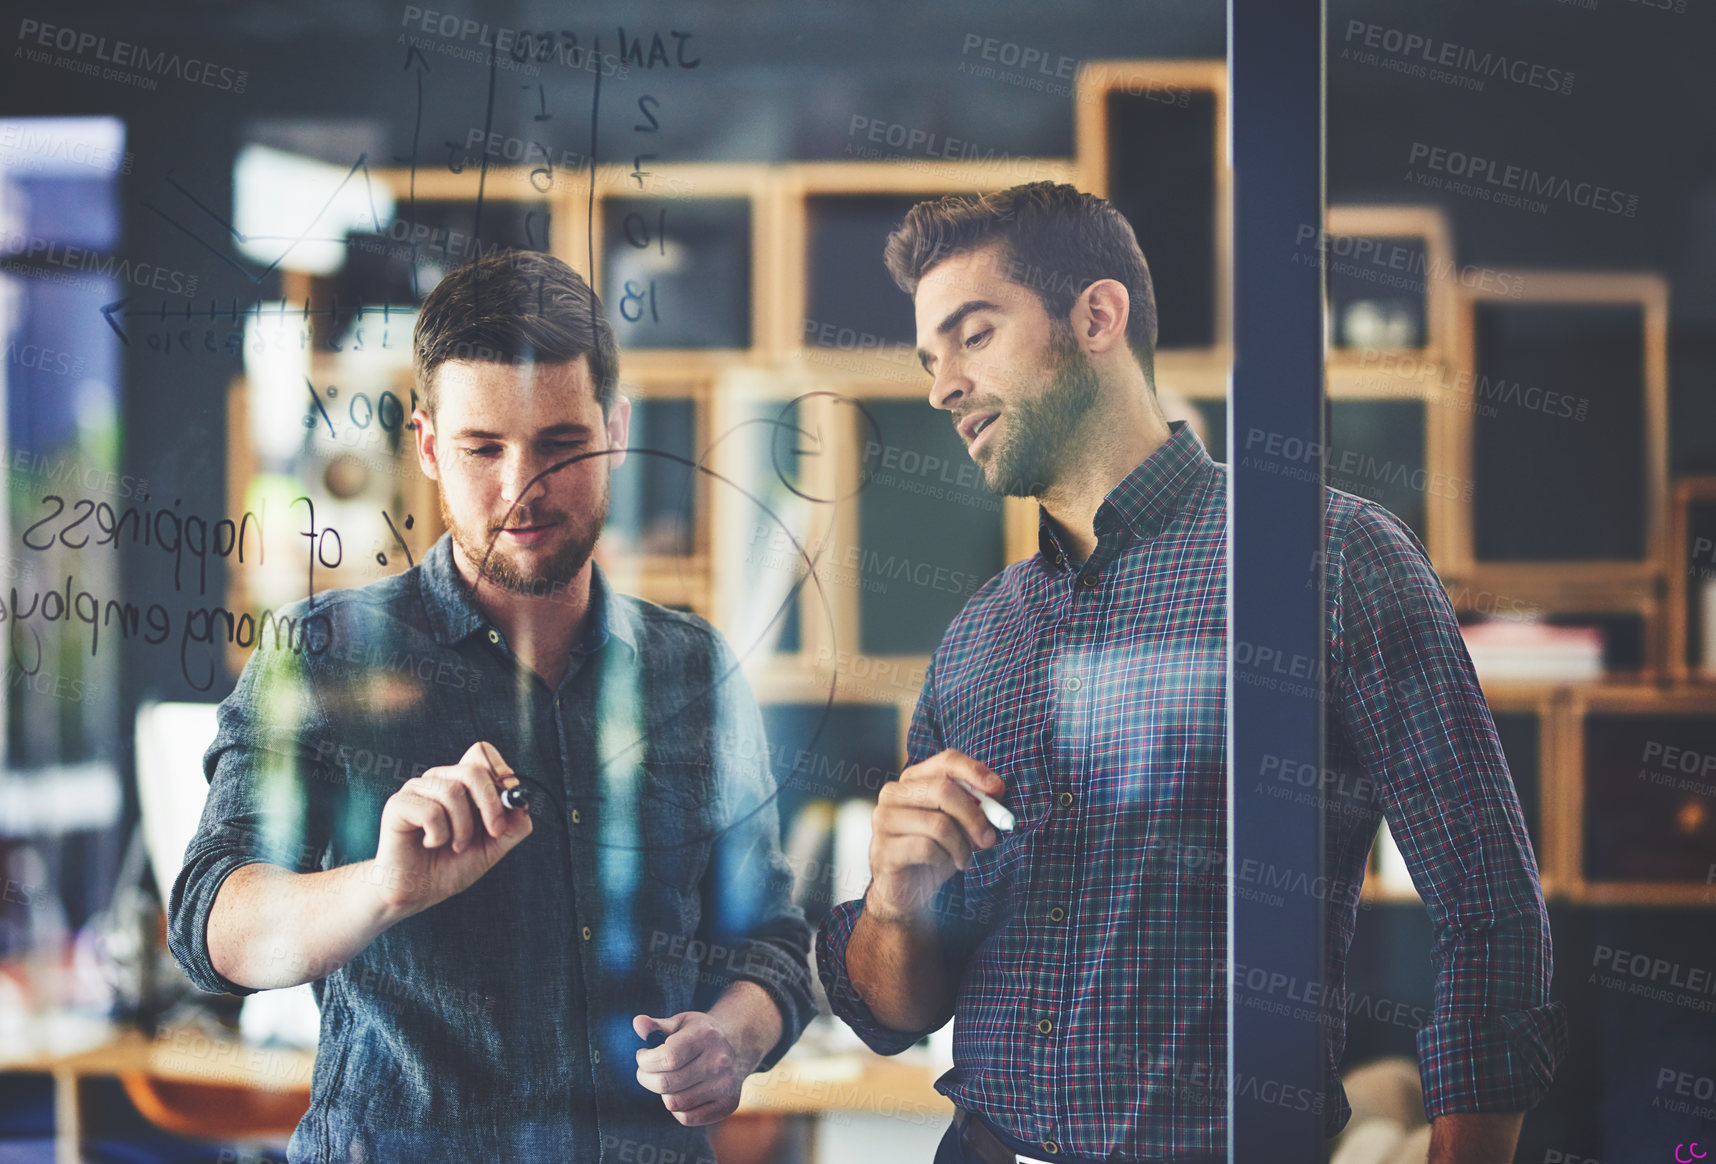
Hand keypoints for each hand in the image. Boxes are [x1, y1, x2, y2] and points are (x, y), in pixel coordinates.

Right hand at [369, 741, 531, 918]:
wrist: (417, 892)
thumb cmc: (451, 866)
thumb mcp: (492, 848)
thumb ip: (512, 827)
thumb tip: (523, 804)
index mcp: (461, 782)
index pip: (482, 753)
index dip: (501, 772)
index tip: (511, 802)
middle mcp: (438, 780)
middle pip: (472, 770)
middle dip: (491, 804)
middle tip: (495, 832)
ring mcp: (416, 790)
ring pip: (453, 792)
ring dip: (463, 829)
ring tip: (456, 846)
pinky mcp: (397, 805)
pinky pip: (431, 811)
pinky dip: (439, 835)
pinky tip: (430, 844)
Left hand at [632, 1011, 751, 1125]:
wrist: (736, 1047)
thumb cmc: (700, 1035)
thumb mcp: (681, 1023)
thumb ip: (657, 1025)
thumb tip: (638, 1022)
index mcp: (706, 1036)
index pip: (666, 1058)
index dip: (645, 1061)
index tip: (642, 1056)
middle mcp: (720, 1061)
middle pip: (666, 1083)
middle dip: (646, 1078)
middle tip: (646, 1071)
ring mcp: (726, 1085)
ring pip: (674, 1103)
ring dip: (662, 1093)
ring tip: (666, 1079)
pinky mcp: (728, 1105)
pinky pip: (687, 1118)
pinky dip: (676, 1109)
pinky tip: (680, 1093)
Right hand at [865, 748, 1004, 924]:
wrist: (907, 892)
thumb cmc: (935, 851)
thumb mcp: (959, 824)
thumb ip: (974, 804)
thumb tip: (996, 790)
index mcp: (912, 780)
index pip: (945, 761)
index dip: (974, 771)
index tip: (997, 789)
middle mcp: (893, 794)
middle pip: (943, 790)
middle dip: (973, 815)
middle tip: (989, 838)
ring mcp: (884, 820)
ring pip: (938, 823)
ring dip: (961, 845)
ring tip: (965, 858)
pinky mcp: (883, 849)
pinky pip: (926, 848)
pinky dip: (945, 859)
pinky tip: (946, 864)